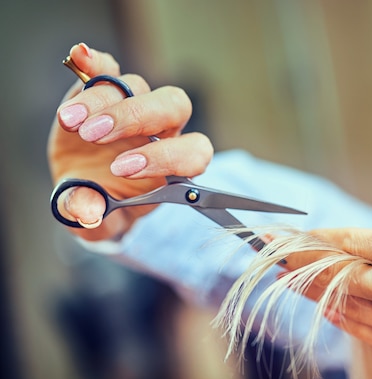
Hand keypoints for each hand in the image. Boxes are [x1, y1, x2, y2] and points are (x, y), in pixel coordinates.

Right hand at [48, 43, 212, 240]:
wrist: (86, 189)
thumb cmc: (104, 205)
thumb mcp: (97, 220)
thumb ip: (91, 215)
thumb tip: (86, 208)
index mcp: (175, 167)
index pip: (192, 153)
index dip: (165, 157)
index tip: (123, 168)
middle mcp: (164, 131)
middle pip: (173, 107)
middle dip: (135, 118)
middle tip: (94, 136)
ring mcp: (136, 106)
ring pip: (136, 86)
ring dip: (103, 100)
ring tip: (70, 123)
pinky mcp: (107, 90)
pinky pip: (109, 68)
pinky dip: (96, 62)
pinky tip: (79, 57)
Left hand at [286, 200, 371, 378]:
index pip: (361, 241)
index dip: (324, 235)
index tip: (297, 230)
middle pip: (343, 272)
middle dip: (302, 259)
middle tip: (270, 249)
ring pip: (348, 303)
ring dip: (312, 289)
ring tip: (285, 276)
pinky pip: (368, 334)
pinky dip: (343, 319)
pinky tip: (326, 310)